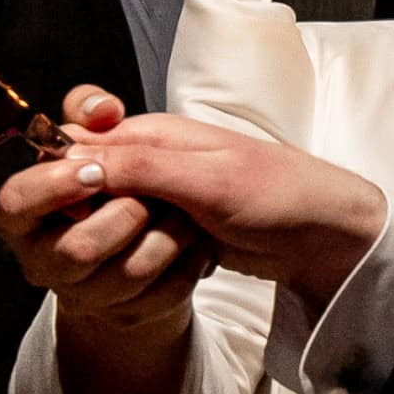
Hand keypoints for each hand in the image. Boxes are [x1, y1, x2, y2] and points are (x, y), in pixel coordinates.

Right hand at [0, 92, 388, 294]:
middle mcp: (148, 161)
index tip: (78, 209)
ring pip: (110, 228)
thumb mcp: (206, 178)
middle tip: (154, 228)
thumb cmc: (277, 193)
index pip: (77, 147)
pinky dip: (153, 258)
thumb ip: (139, 167)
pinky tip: (189, 261)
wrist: (325, 235)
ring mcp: (159, 198)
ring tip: (187, 244)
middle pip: (87, 194)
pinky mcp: (171, 231)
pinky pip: (136, 248)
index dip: (68, 179)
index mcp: (150, 133)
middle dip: (109, 220)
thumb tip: (74, 161)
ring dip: (137, 245)